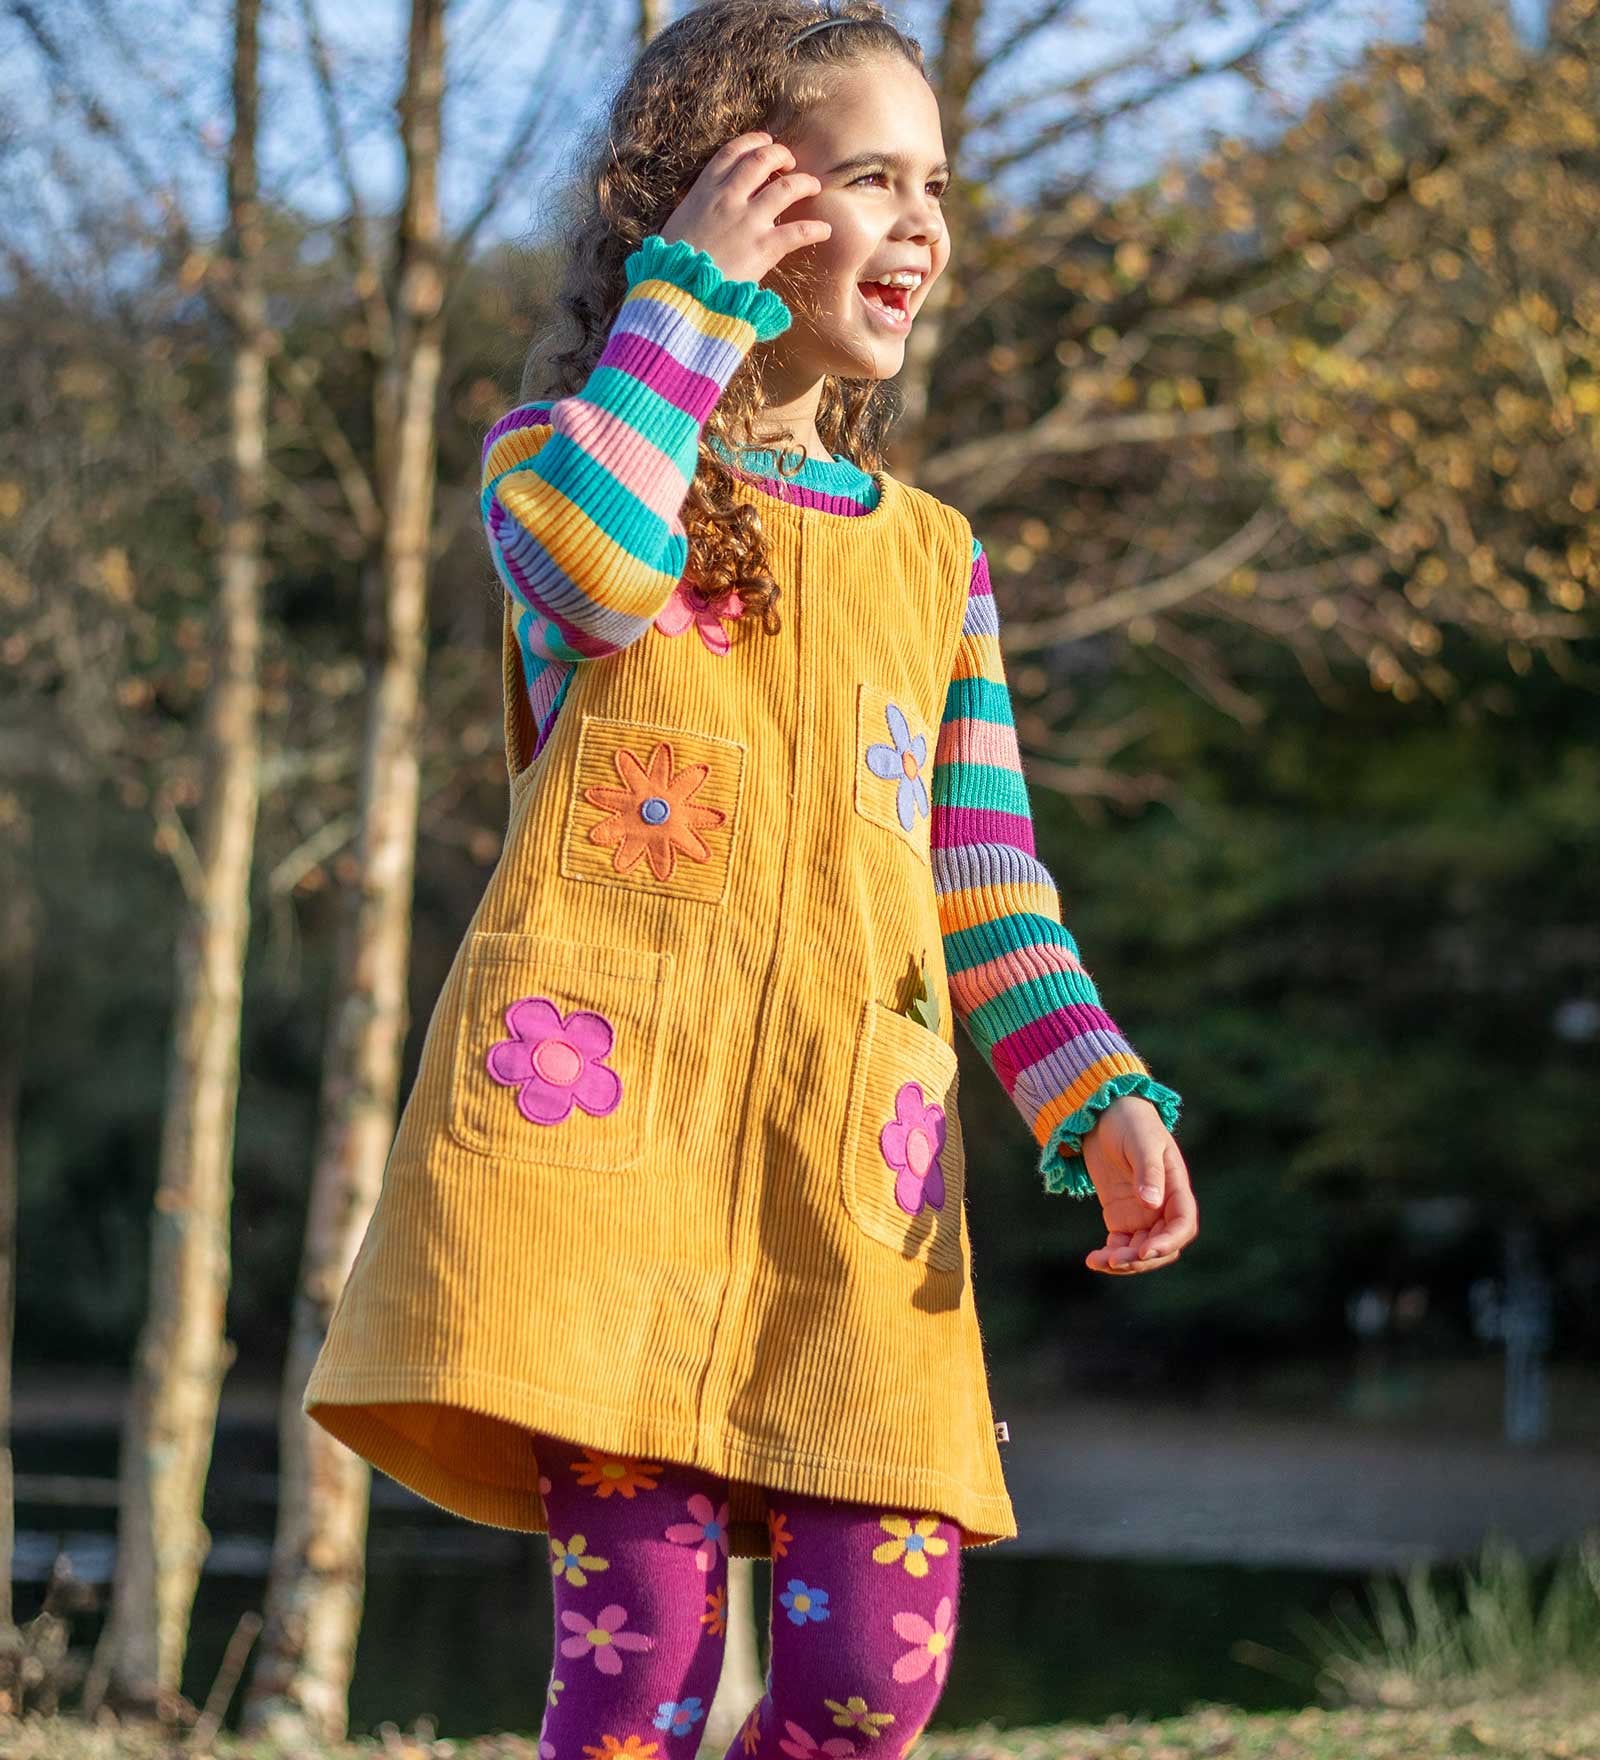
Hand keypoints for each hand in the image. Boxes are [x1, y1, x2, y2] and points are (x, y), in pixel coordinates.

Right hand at [659, 132, 831, 286]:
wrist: (679, 291)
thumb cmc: (673, 263)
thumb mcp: (679, 223)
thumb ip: (698, 208)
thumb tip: (708, 206)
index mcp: (705, 190)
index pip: (732, 152)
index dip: (753, 141)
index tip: (766, 141)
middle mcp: (728, 198)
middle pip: (763, 160)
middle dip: (781, 155)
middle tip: (791, 163)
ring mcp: (748, 221)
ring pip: (786, 187)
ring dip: (805, 183)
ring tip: (813, 187)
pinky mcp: (764, 248)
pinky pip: (799, 231)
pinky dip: (815, 229)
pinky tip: (824, 230)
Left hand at [1078, 1095, 1197, 1276]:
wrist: (1104, 1115)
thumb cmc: (1130, 1121)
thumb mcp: (1141, 1142)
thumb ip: (1148, 1171)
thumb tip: (1152, 1204)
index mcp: (1176, 1188)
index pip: (1182, 1225)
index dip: (1168, 1242)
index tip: (1145, 1252)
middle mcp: (1163, 1206)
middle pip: (1163, 1246)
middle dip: (1142, 1259)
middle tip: (1115, 1260)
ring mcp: (1142, 1215)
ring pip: (1141, 1252)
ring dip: (1124, 1262)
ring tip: (1098, 1261)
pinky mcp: (1121, 1218)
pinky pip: (1121, 1246)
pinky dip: (1110, 1256)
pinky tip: (1093, 1259)